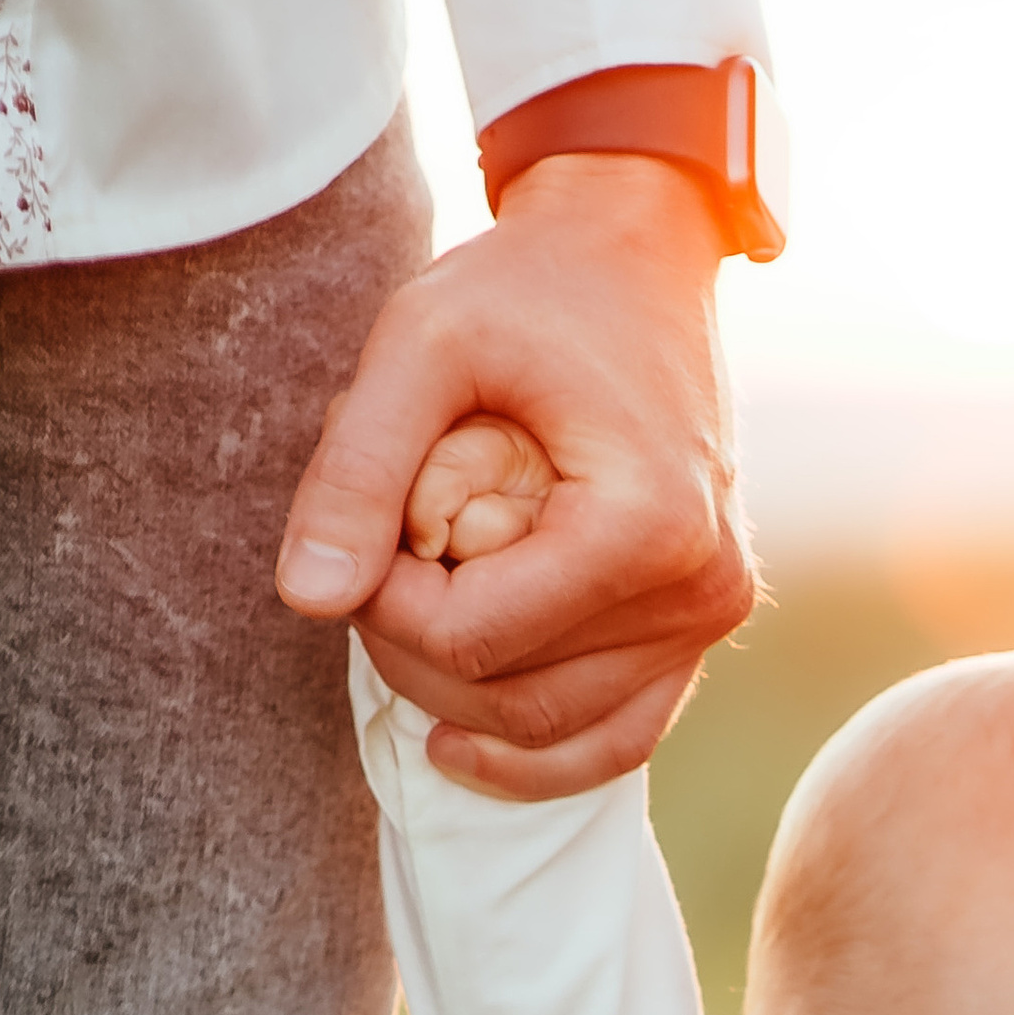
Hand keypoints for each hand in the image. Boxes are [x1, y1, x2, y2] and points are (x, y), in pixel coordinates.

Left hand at [278, 153, 754, 798]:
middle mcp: (698, 590)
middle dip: (414, 653)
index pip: (476, 639)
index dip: (385, 607)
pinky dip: (533, 758)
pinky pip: (615, 739)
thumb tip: (305, 600)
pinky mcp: (700, 632)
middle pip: (513, 699)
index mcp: (645, 524)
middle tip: (371, 566)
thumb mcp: (419, 345)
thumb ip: (357, 470)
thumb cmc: (527, 286)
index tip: (357, 535)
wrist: (635, 256)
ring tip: (410, 616)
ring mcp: (708, 621)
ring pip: (554, 733)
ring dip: (459, 696)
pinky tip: (453, 746)